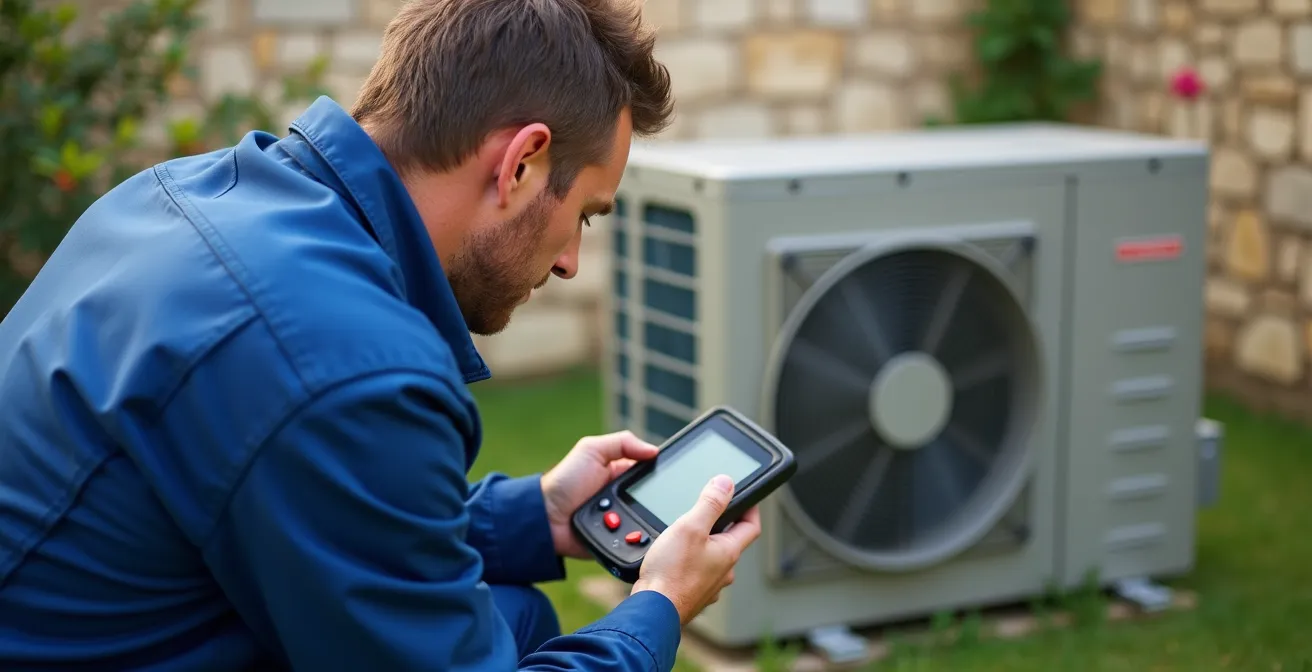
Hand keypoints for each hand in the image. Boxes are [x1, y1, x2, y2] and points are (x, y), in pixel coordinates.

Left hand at [541, 430, 659, 558]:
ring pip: (647, 523)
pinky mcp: (617, 542)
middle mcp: (625, 498)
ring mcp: (622, 521)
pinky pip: (635, 542)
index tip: (676, 478)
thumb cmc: (564, 481)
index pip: (651, 474)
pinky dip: (635, 540)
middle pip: (652, 501)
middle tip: (662, 503)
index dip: (662, 476)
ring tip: (634, 518)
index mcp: (622, 475)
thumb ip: (622, 443)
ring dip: (642, 521)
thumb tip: (654, 450)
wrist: (544, 518)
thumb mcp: (591, 450)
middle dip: (655, 503)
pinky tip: (632, 535)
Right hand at [631, 475, 762, 625]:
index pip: (751, 526)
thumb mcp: (690, 527)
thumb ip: (710, 503)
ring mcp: (708, 585)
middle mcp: (723, 571)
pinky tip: (674, 557)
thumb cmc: (671, 573)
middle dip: (721, 524)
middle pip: (730, 541)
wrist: (653, 610)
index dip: (750, 507)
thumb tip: (726, 483)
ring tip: (685, 533)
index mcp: (728, 552)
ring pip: (712, 558)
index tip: (746, 495)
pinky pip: (696, 572)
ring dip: (703, 544)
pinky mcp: (692, 593)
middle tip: (708, 510)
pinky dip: (689, 561)